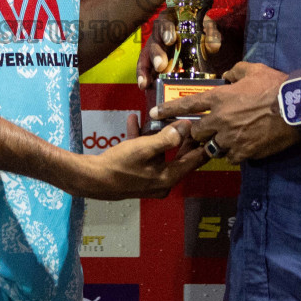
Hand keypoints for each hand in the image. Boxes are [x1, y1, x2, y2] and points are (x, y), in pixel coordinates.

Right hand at [70, 116, 207, 199]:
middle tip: (188, 119)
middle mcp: (163, 182)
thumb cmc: (119, 165)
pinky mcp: (137, 175)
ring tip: (160, 118)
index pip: (195, 161)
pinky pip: (145, 156)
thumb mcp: (145, 149)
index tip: (209, 129)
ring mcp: (150, 180)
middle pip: (180, 157)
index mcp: (169, 178)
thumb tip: (187, 127)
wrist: (92, 179)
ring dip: (159, 136)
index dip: (203, 145)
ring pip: (161, 154)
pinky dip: (142, 140)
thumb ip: (167, 138)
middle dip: (182, 138)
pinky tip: (134, 122)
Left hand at [149, 62, 299, 163]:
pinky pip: (230, 157)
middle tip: (201, 131)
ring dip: (214, 145)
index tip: (154, 113)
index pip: (186, 105)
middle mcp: (220, 120)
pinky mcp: (245, 152)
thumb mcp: (252, 70)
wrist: (296, 106)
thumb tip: (227, 75)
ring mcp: (231, 138)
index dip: (167, 110)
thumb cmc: (274, 84)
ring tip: (223, 141)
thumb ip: (235, 72)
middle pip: (195, 132)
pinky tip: (241, 148)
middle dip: (196, 133)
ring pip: (211, 148)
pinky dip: (233, 153)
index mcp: (219, 98)